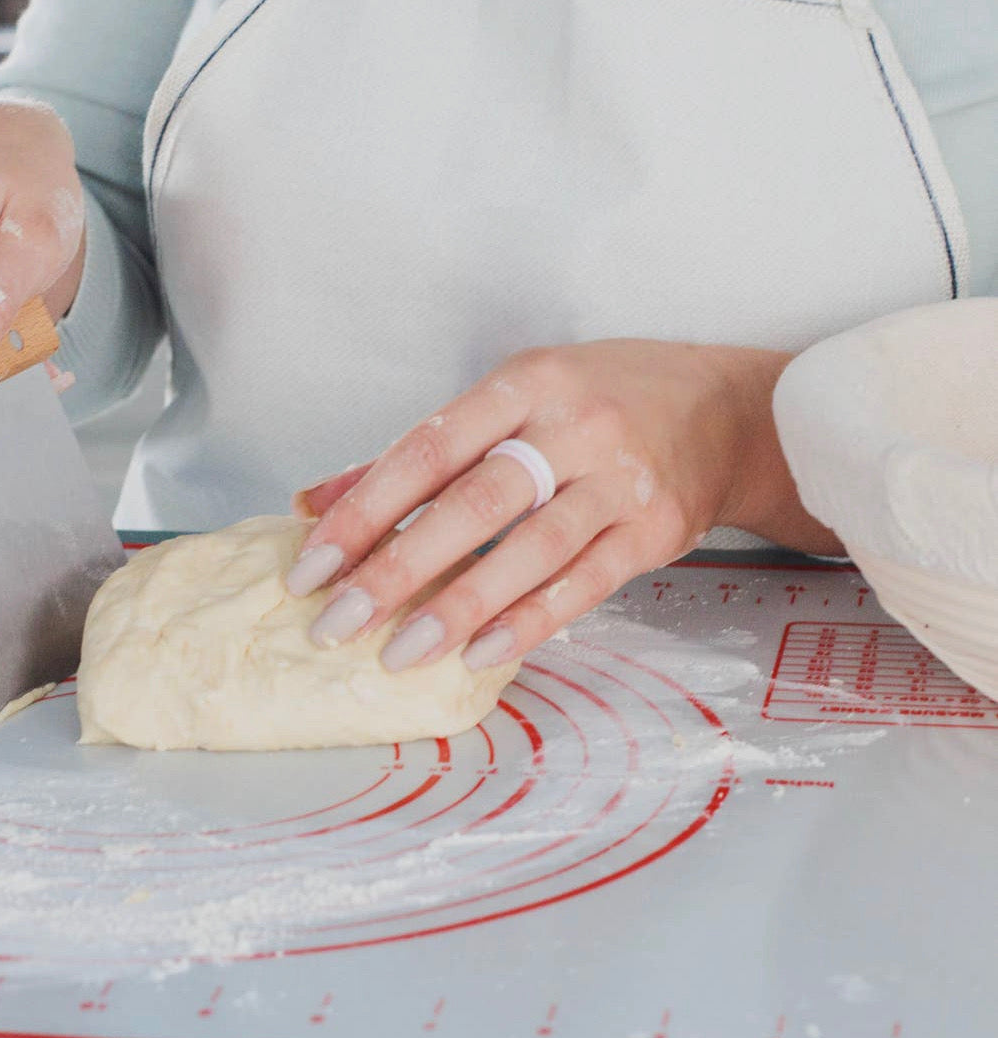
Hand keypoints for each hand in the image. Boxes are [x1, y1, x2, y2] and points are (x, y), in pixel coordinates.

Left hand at [287, 340, 840, 671]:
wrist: (727, 409)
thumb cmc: (599, 401)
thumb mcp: (514, 397)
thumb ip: (419, 453)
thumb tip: (318, 502)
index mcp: (524, 383)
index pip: (426, 449)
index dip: (363, 510)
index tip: (311, 566)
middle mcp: (572, 425)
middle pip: (473, 502)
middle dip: (396, 567)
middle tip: (336, 624)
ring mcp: (620, 480)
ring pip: (529, 548)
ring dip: (458, 606)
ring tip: (397, 653)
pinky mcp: (656, 531)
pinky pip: (585, 582)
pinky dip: (531, 621)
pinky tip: (480, 654)